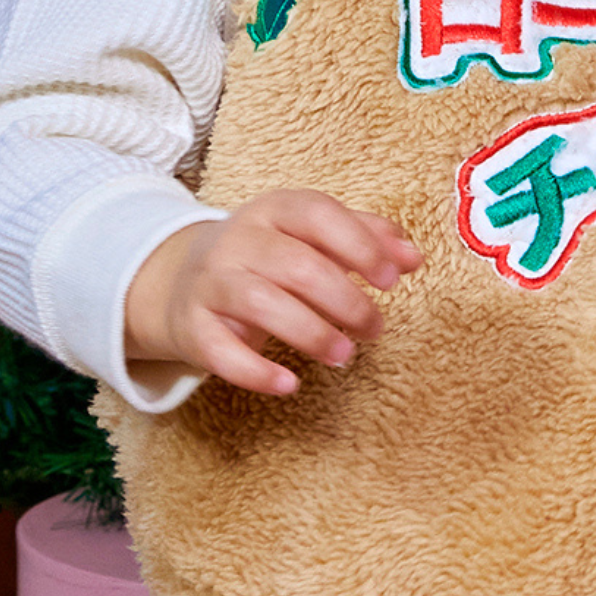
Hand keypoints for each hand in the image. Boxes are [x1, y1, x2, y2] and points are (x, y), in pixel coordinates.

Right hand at [124, 190, 419, 398]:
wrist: (181, 281)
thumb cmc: (267, 258)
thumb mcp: (311, 237)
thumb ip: (365, 239)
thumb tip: (414, 258)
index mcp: (274, 210)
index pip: (318, 215)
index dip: (359, 245)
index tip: (392, 280)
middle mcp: (238, 240)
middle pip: (296, 265)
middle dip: (345, 301)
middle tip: (374, 329)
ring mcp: (211, 282)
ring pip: (260, 302)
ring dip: (310, 333)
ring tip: (345, 356)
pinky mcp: (193, 327)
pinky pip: (221, 351)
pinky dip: (256, 371)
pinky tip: (289, 384)